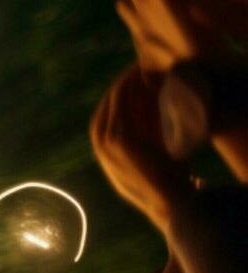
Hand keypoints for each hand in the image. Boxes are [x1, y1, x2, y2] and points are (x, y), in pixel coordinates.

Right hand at [89, 66, 189, 228]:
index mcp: (107, 156)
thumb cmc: (172, 188)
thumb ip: (152, 150)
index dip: (119, 99)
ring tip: (136, 68)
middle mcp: (102, 150)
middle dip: (118, 87)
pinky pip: (120, 106)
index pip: (106, 118)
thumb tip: (164, 131)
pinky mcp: (118, 141)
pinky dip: (129, 89)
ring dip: (124, 83)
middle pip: (106, 108)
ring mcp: (107, 146)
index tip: (133, 83)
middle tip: (133, 70)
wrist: (171, 204)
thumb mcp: (156, 165)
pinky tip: (140, 77)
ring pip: (112, 103)